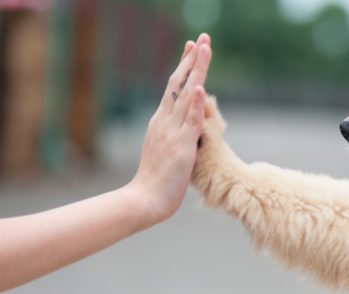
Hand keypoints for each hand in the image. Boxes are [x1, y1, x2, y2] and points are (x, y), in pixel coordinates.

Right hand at [128, 34, 212, 229]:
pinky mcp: (181, 147)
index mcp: (161, 121)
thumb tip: (182, 128)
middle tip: (202, 38)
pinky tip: (199, 86)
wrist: (144, 200)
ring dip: (196, 71)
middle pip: (179, 83)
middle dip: (192, 60)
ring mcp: (172, 132)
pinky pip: (190, 122)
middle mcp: (165, 121)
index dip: (185, 67)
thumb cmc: (155, 179)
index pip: (174, 87)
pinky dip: (194, 104)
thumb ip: (173, 135)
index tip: (193, 48)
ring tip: (204, 49)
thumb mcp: (164, 149)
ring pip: (186, 96)